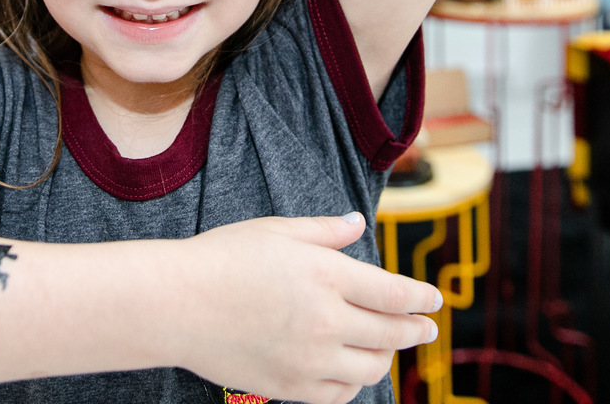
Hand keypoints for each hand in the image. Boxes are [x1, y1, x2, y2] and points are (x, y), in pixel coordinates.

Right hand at [175, 213, 439, 403]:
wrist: (175, 304)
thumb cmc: (221, 258)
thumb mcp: (276, 231)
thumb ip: (324, 231)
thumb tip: (358, 223)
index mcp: (325, 274)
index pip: (394, 293)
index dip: (420, 298)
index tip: (434, 301)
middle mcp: (325, 319)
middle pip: (391, 332)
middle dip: (415, 329)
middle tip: (425, 328)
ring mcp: (309, 357)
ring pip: (372, 367)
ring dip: (387, 356)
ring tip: (387, 348)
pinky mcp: (290, 386)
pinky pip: (341, 393)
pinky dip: (355, 383)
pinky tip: (353, 371)